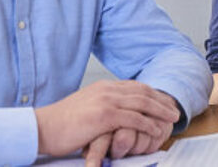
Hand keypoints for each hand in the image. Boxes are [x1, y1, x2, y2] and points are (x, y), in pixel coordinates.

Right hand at [33, 80, 179, 156]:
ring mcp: (105, 101)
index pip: (136, 86)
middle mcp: (106, 89)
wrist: (43, 127)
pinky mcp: (104, 115)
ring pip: (142, 103)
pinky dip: (148, 124)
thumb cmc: (61, 124)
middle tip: (175, 110)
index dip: (154, 94)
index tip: (165, 102)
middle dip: (162, 101)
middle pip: (143, 92)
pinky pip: (134, 119)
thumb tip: (116, 114)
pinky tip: (156, 130)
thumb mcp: (86, 107)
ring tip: (172, 119)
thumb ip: (103, 106)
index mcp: (103, 87)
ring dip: (160, 111)